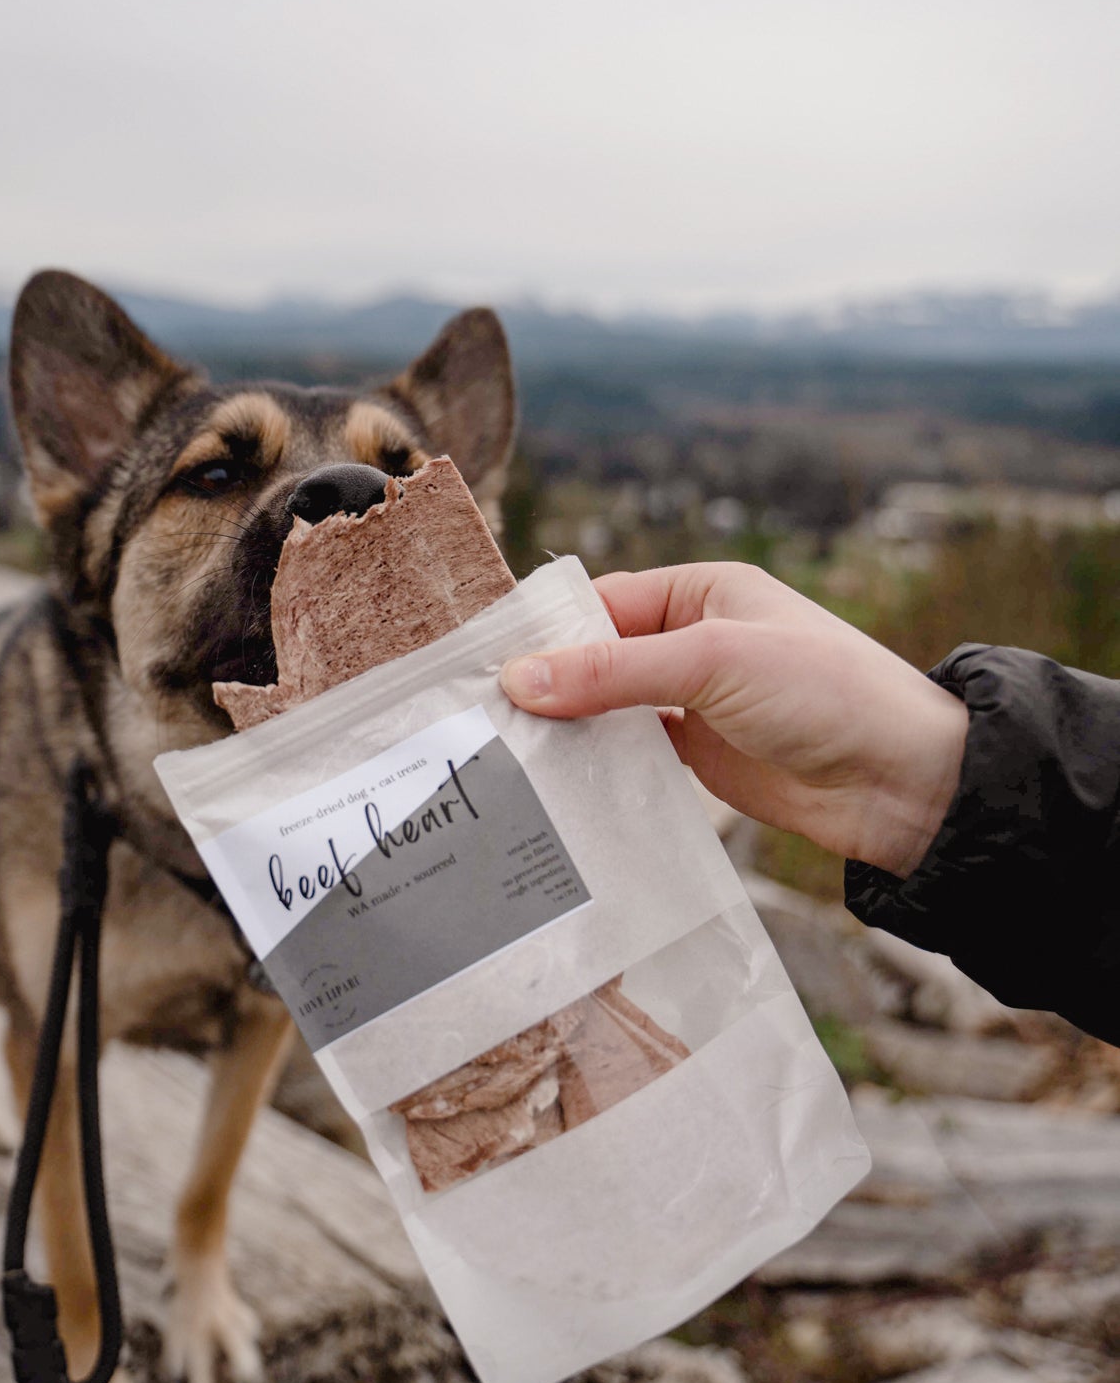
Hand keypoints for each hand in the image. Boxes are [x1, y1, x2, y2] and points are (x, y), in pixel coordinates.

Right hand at [499, 564, 967, 877]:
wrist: (903, 782)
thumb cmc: (827, 694)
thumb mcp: (713, 663)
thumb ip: (613, 672)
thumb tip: (518, 678)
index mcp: (703, 592)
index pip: (603, 603)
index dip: (547, 634)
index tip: (484, 668)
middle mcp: (696, 642)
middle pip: (598, 659)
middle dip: (548, 686)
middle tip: (479, 720)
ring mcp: (697, 704)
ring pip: (610, 712)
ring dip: (569, 733)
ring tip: (504, 759)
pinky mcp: (702, 761)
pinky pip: (632, 758)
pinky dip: (598, 771)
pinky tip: (558, 790)